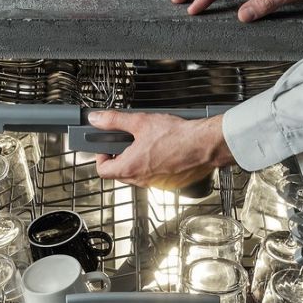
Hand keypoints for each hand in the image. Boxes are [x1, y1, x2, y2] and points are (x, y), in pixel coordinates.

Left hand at [87, 111, 234, 189]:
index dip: (101, 157)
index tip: (107, 147)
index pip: (102, 171)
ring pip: (138, 176)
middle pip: (120, 174)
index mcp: (130, 167)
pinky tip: (163, 151)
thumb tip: (97, 118)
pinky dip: (155, 166)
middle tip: (127, 143)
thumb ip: (114, 120)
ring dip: (138, 162)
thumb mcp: (140, 122)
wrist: (205, 145)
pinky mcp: (171, 184)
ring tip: (148, 145)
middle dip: (120, 158)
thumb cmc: (177, 136)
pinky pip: (155, 177)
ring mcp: (157, 184)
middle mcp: (142, 180)